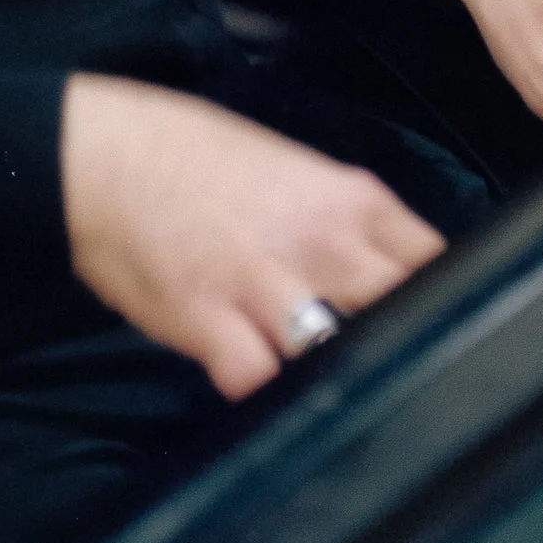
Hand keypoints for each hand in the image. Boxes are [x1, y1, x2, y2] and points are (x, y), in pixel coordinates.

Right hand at [61, 73, 444, 399]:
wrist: (103, 155)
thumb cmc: (188, 154)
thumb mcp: (286, 167)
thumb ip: (337, 218)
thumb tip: (374, 265)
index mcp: (345, 198)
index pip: (429, 258)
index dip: (440, 294)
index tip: (434, 316)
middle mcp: (318, 242)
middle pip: (400, 309)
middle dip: (396, 337)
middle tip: (378, 357)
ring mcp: (267, 285)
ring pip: (338, 353)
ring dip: (327, 369)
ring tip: (309, 369)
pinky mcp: (213, 323)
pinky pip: (260, 380)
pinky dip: (259, 388)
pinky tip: (246, 372)